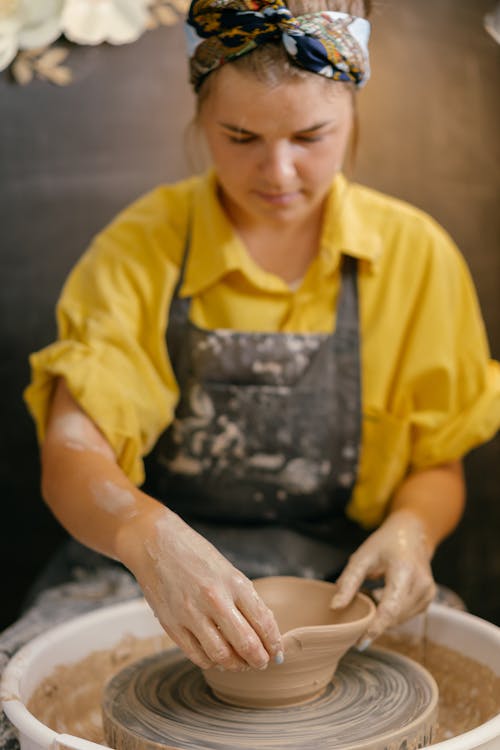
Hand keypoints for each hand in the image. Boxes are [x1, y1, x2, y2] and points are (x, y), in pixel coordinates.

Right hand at [116, 505, 283, 670]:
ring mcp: (191, 613)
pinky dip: (211, 662)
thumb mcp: (227, 569)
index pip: (263, 622)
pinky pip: (197, 655)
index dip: (274, 643)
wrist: (154, 542)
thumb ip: (243, 597)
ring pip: (222, 656)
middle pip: (246, 644)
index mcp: (233, 582)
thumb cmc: (194, 554)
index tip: (277, 652)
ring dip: (236, 665)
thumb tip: (263, 630)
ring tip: (241, 663)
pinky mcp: (171, 625)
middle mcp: (215, 599)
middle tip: (262, 663)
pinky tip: (216, 658)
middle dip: (259, 660)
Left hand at [330, 510, 436, 645]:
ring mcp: (428, 594)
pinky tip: (381, 596)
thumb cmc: (385, 544)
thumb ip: (349, 582)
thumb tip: (335, 607)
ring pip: (399, 619)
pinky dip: (391, 612)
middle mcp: (422, 585)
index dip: (375, 628)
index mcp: (405, 571)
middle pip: (394, 617)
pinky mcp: (428, 601)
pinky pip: (405, 616)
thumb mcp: (362, 557)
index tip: (359, 642)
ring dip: (382, 616)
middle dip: (373, 622)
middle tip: (354, 615)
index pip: (390, 608)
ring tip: (370, 595)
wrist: (413, 535)